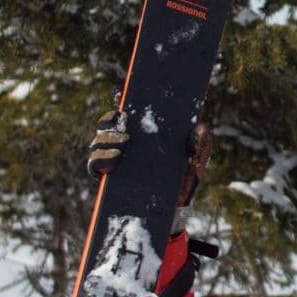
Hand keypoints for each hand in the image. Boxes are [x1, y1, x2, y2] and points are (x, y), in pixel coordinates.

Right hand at [87, 109, 211, 208]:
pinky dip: (101, 159)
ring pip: (98, 142)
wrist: (176, 205)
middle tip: (124, 124)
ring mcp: (114, 159)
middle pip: (107, 124)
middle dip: (110, 120)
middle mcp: (125, 143)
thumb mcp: (196, 158)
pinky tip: (115, 159)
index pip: (128, 113)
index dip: (121, 99)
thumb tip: (201, 127)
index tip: (121, 91)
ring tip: (124, 143)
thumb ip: (200, 142)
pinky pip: (95, 165)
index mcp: (144, 134)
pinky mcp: (108, 177)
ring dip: (107, 139)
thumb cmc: (185, 176)